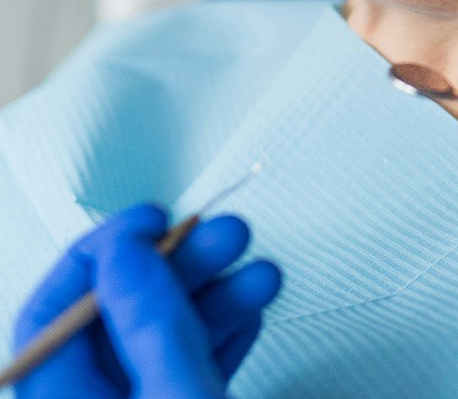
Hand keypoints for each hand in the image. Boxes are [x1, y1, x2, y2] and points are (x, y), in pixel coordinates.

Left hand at [14, 204, 281, 398]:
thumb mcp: (176, 396)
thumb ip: (152, 325)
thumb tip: (128, 253)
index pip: (55, 311)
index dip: (103, 254)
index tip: (152, 220)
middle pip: (121, 314)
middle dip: (182, 265)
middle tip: (225, 236)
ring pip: (163, 335)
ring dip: (216, 295)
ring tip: (259, 276)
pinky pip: (188, 363)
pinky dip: (221, 334)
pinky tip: (249, 315)